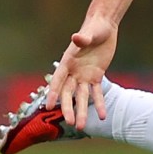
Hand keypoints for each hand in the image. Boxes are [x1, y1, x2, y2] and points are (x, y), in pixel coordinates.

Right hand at [49, 13, 119, 128]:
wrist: (104, 28)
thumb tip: (76, 37)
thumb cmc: (93, 28)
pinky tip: (102, 115)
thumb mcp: (89, 33)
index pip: (57, 81)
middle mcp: (73, 72)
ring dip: (81, 111)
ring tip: (82, 126)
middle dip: (68, 108)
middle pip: (68, 93)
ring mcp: (84, 76)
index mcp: (67, 62)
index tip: (48, 107)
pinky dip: (99, 104)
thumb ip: (83, 39)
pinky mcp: (96, 77)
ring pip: (81, 97)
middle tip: (69, 123)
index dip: (53, 93)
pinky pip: (97, 93)